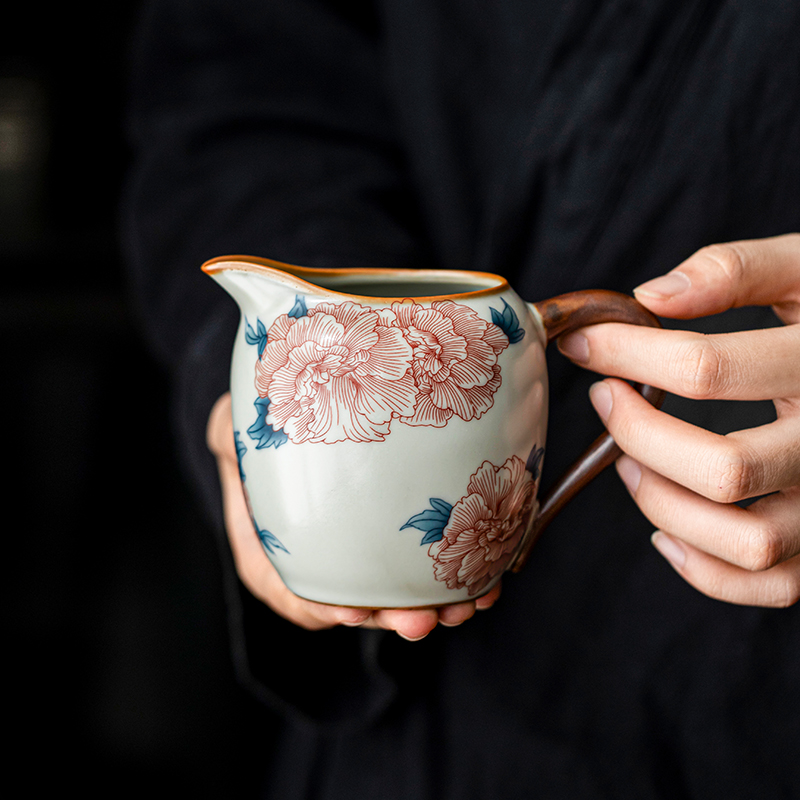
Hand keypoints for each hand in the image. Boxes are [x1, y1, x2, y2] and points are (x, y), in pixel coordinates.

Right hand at [207, 393, 498, 638]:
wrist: (317, 407)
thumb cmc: (269, 419)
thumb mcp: (236, 422)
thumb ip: (230, 434)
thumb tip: (230, 433)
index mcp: (272, 549)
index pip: (290, 592)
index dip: (319, 608)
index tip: (350, 610)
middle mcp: (323, 560)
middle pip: (355, 604)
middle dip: (390, 617)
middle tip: (422, 620)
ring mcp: (366, 553)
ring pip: (400, 594)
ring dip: (434, 607)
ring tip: (466, 606)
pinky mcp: (405, 539)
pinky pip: (431, 568)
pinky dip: (459, 578)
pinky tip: (487, 580)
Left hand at [558, 233, 799, 606]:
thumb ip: (738, 270)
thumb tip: (651, 296)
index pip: (707, 370)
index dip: (625, 354)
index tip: (582, 343)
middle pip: (725, 469)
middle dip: (640, 435)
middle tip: (605, 398)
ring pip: (750, 541)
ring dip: (666, 506)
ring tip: (628, 463)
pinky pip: (774, 584)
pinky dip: (706, 570)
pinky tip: (665, 529)